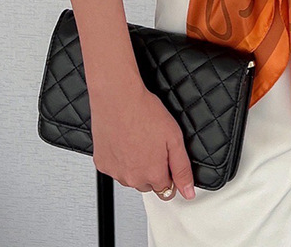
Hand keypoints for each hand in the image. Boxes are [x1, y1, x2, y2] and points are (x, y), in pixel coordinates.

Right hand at [90, 81, 196, 200]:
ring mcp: (115, 172)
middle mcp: (133, 178)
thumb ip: (182, 169)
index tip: (166, 159)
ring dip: (135, 166)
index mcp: (153, 175)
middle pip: (148, 185)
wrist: (118, 98)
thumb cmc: (145, 113)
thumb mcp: (175, 138)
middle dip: (152, 170)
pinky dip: (119, 159)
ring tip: (137, 140)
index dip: (169, 174)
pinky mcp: (102, 164)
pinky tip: (124, 141)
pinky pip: (115, 168)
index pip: (167, 190)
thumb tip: (189, 192)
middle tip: (152, 145)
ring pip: (131, 177)